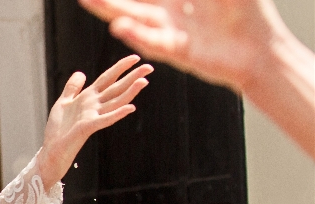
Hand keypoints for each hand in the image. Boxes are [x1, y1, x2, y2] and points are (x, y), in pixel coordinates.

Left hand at [38, 54, 152, 187]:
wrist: (52, 150)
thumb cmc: (57, 129)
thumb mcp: (62, 103)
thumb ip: (72, 88)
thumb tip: (81, 72)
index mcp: (88, 97)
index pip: (108, 78)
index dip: (121, 67)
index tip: (135, 58)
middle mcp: (94, 105)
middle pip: (116, 88)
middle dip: (132, 77)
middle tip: (150, 67)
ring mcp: (92, 116)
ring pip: (115, 102)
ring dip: (130, 92)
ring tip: (144, 82)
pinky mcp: (88, 127)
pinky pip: (105, 119)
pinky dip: (117, 114)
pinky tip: (130, 108)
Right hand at [78, 0, 286, 90]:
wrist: (261, 48)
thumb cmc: (247, 14)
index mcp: (177, 2)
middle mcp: (169, 18)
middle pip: (131, 5)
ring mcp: (171, 34)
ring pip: (135, 22)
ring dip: (113, 11)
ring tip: (90, 0)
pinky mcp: (179, 51)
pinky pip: (153, 42)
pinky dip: (136, 35)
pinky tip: (120, 26)